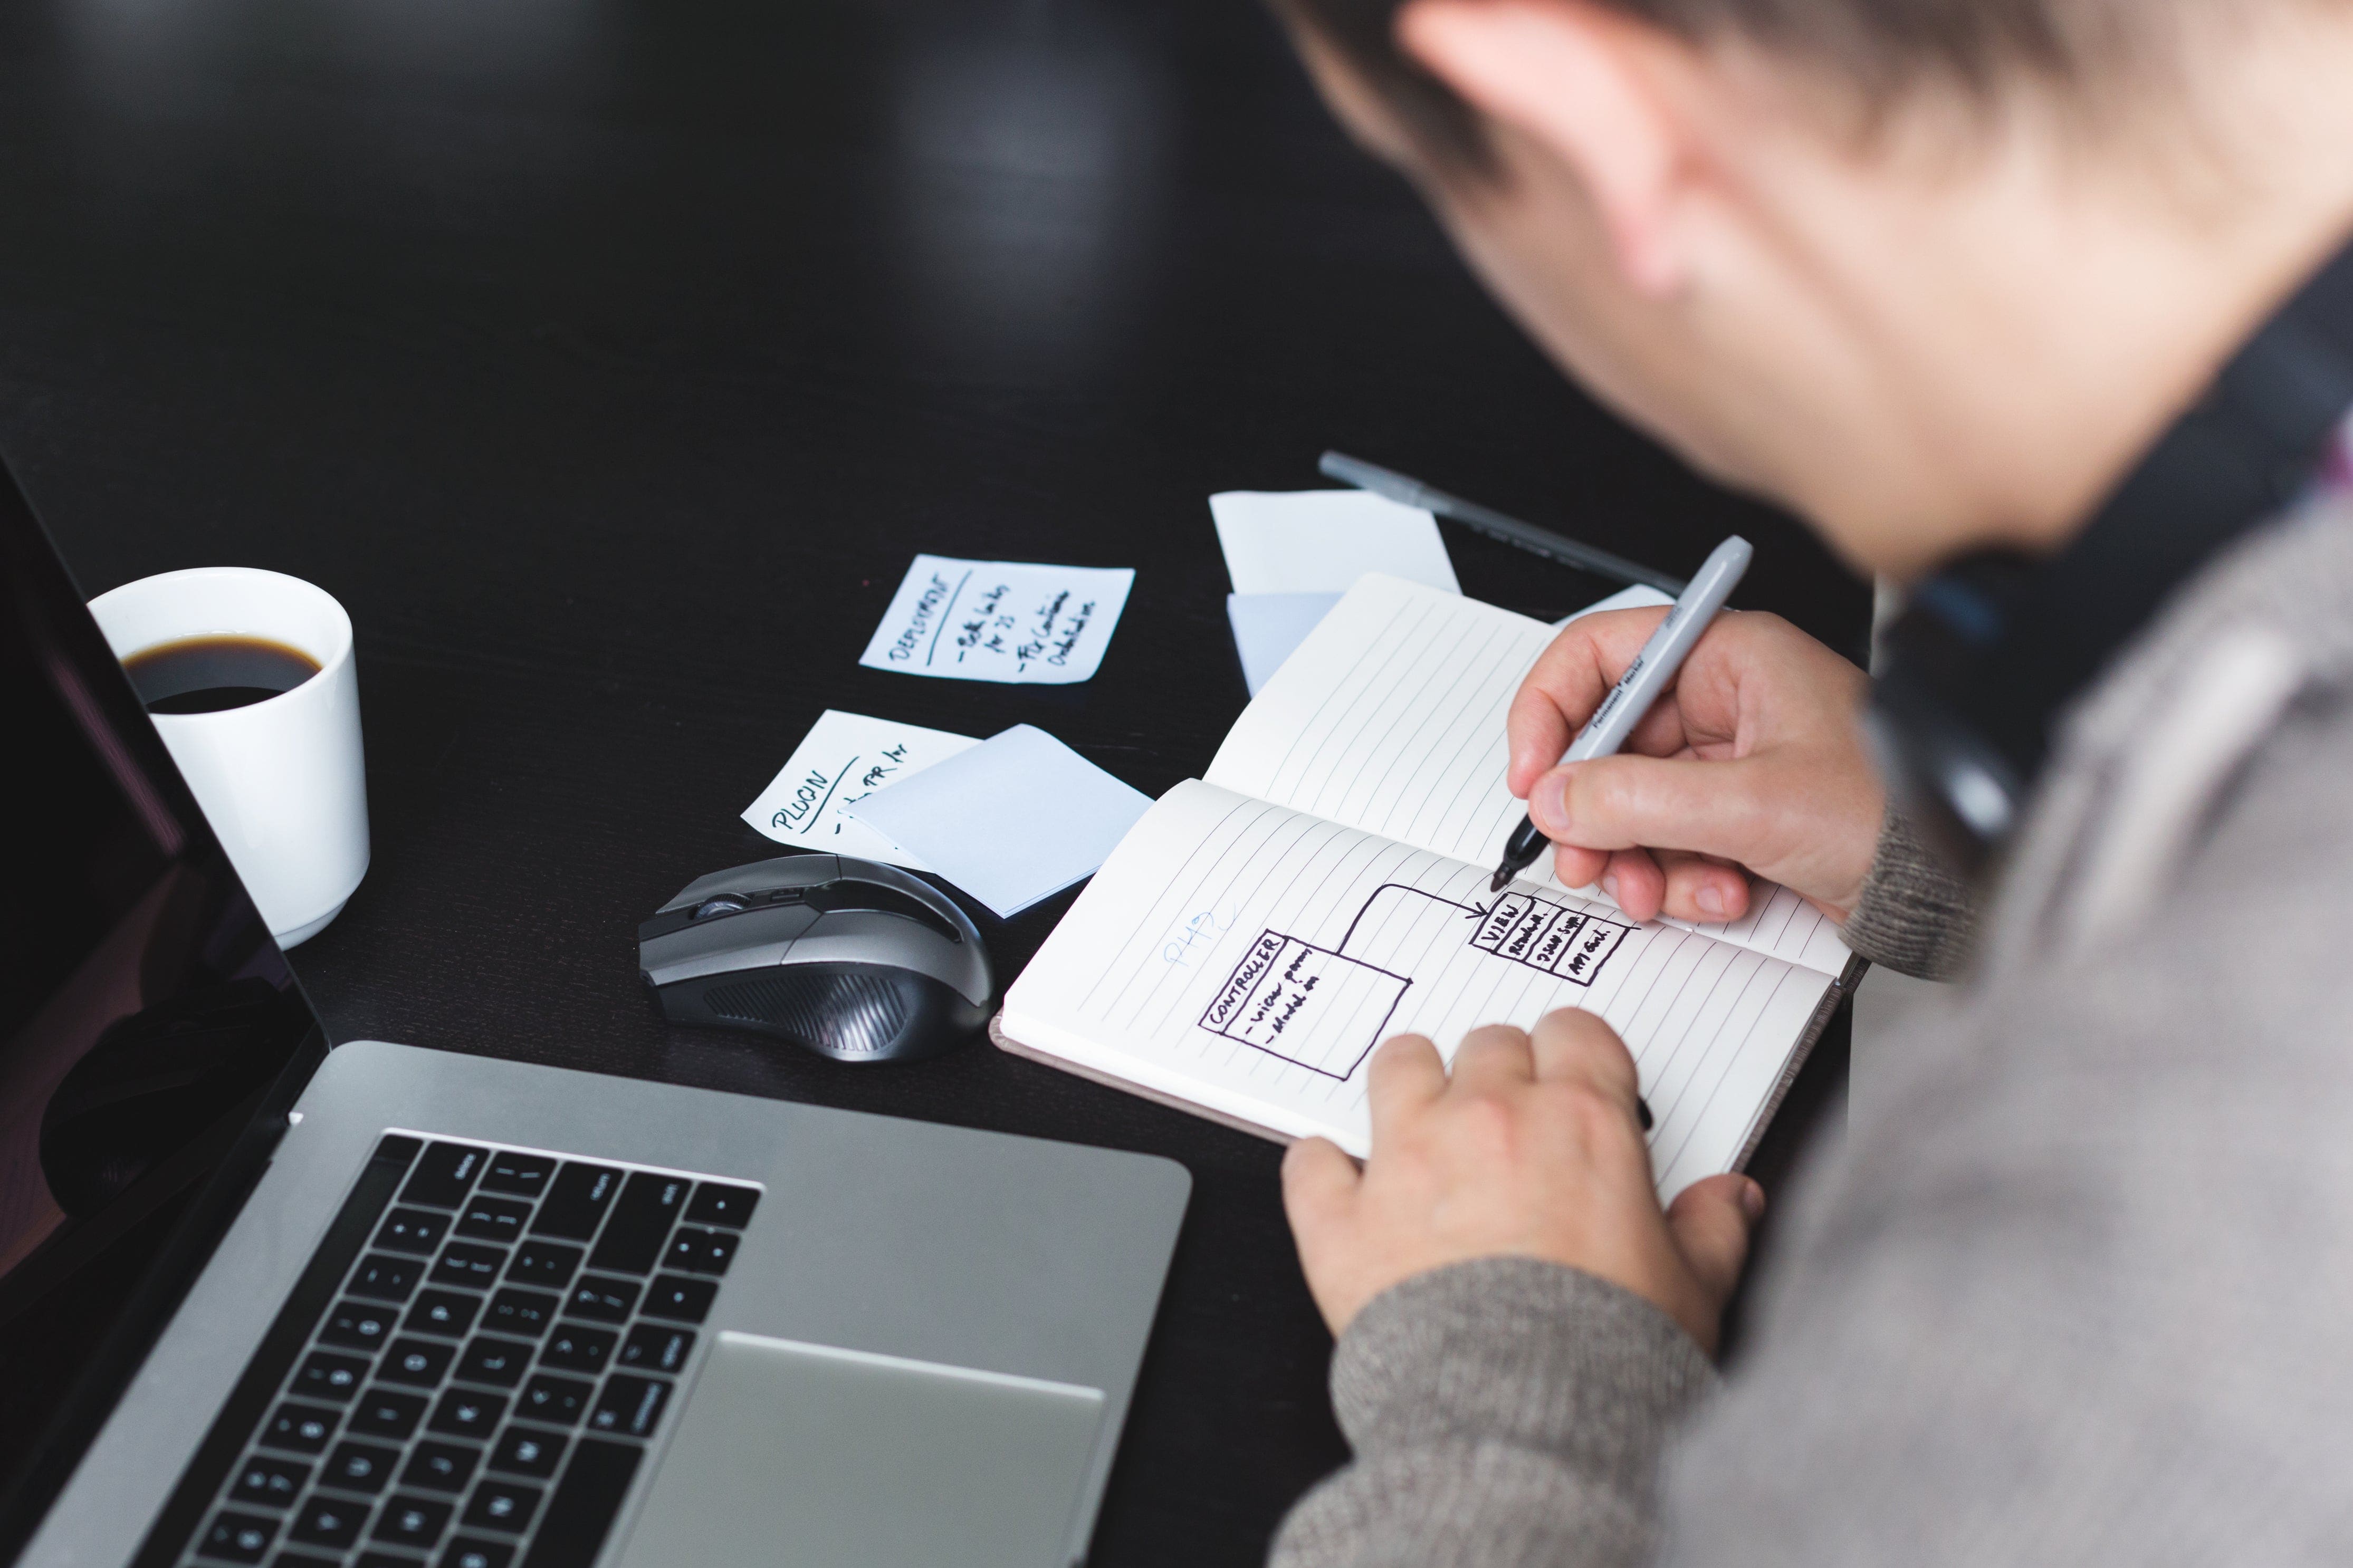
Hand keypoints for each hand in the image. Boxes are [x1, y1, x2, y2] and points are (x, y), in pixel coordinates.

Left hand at [1282, 1009, 1762, 1349]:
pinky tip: (1340, 1186)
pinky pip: (1312, 1162)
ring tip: (1422, 1122)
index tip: (1576, 1082)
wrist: (1524, 1420)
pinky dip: (1323, 1170)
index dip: (1576, 1055)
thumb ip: (1713, 1230)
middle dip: (1499, 1073)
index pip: (1575, 1034)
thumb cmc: (1608, 1357)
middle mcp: (1489, 1121)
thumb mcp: (1694, 1291)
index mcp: (1580, 1124)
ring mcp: (1407, 1161)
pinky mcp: (1343, 1219)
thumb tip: (1732, 1198)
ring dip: (1411, 1084)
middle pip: (1488, 1044)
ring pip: (1398, 1066)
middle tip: (1508, 1120)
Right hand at [1506, 608, 1881, 923]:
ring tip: (1655, 891)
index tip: (1534, 776)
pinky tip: (1718, 892)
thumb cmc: (1893, 815)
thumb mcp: (1755, 806)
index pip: (1600, 655)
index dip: (1551, 713)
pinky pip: (1665, 841)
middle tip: (1582, 859)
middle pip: (1606, 744)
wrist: (1952, 887)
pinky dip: (1676, 878)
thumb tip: (1560, 799)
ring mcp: (1727, 761)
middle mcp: (1724, 700)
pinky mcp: (1735, 817)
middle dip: (1592, 812)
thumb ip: (1643, 800)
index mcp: (1731, 656)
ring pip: (1628, 803)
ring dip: (1633, 858)